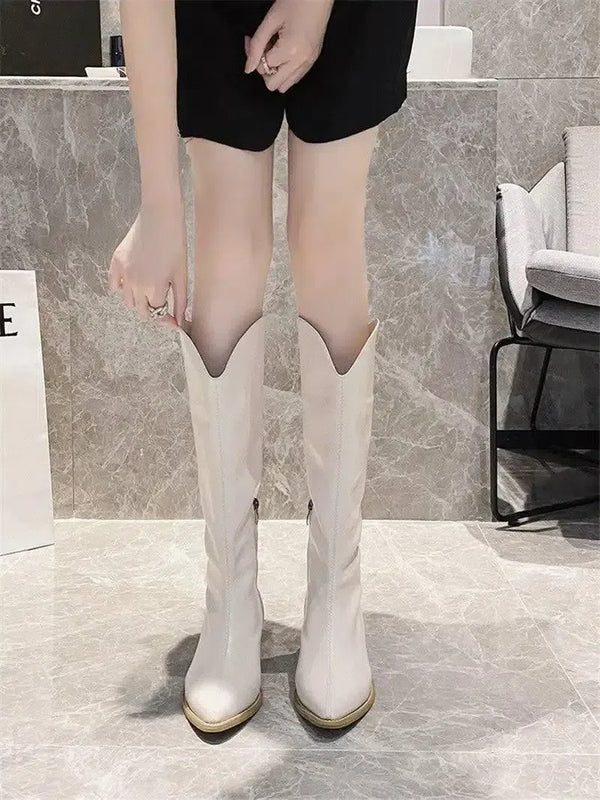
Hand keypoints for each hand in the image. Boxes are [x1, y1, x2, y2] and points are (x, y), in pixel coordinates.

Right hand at [108, 201, 187, 329]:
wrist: (160, 217)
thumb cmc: (175, 244)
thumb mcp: (182, 275)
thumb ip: (180, 302)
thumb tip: (179, 322)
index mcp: (154, 289)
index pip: (157, 315)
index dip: (166, 319)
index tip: (173, 322)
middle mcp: (135, 285)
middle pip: (141, 310)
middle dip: (153, 312)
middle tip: (163, 306)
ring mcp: (123, 274)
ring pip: (127, 300)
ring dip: (138, 301)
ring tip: (150, 292)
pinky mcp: (116, 262)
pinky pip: (114, 284)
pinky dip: (121, 288)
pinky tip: (132, 283)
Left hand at [244, 0, 334, 92]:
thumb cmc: (297, 0)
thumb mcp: (271, 20)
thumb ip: (257, 45)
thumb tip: (248, 68)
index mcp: (291, 50)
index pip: (263, 67)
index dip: (254, 54)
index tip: (252, 40)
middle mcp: (302, 61)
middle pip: (274, 84)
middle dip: (264, 69)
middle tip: (263, 49)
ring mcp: (309, 62)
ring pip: (285, 85)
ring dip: (275, 71)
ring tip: (275, 50)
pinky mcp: (313, 60)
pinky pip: (295, 77)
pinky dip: (285, 70)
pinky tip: (284, 52)